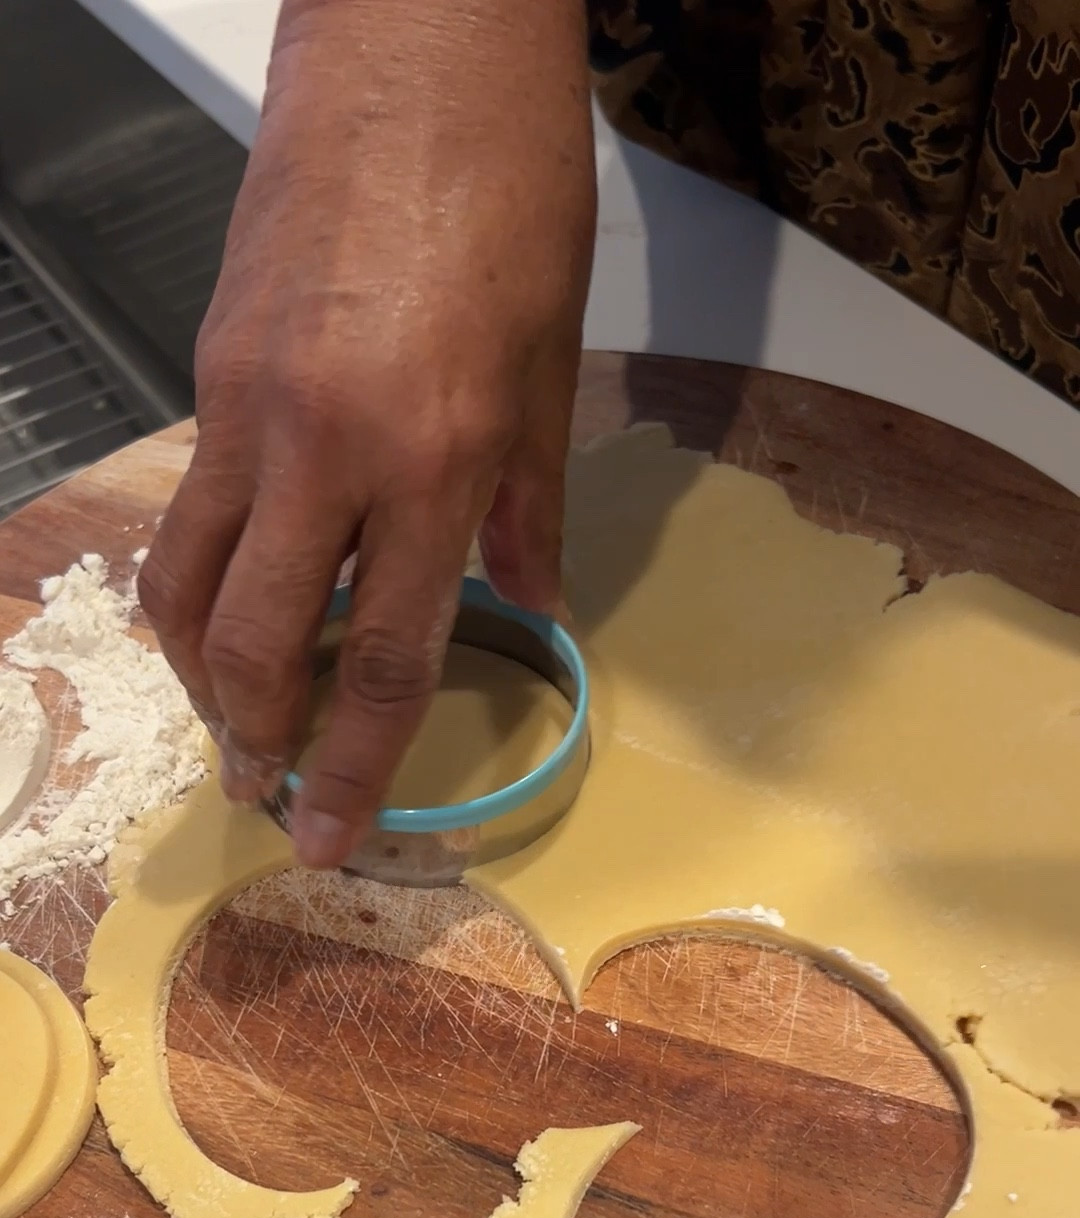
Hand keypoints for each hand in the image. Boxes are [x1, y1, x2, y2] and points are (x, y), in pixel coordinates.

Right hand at [137, 0, 595, 866]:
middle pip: (263, 641)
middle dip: (257, 737)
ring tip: (229, 717)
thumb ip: (535, 499)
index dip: (359, 766)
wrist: (415, 40)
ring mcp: (252, 404)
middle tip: (263, 790)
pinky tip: (227, 601)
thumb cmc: (510, 184)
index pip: (390, 655)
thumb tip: (533, 607)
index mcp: (440, 455)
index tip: (330, 835)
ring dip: (202, 672)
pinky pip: (190, 503)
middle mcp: (331, 446)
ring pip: (190, 580)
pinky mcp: (212, 363)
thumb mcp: (556, 355)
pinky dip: (199, 576)